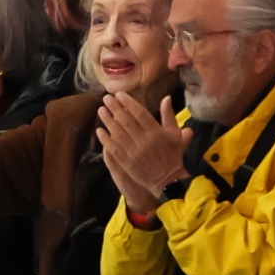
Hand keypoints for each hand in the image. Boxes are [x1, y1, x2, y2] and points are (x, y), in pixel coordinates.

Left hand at [95, 92, 190, 218]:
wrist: (169, 179)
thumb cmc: (173, 155)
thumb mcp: (175, 134)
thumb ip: (169, 116)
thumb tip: (166, 98)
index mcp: (157, 132)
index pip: (139, 113)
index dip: (128, 103)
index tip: (119, 94)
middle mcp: (144, 140)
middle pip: (126, 120)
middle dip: (115, 108)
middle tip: (106, 98)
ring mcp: (134, 152)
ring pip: (118, 133)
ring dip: (108, 120)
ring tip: (101, 110)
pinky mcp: (127, 162)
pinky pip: (114, 148)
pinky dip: (106, 139)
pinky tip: (99, 130)